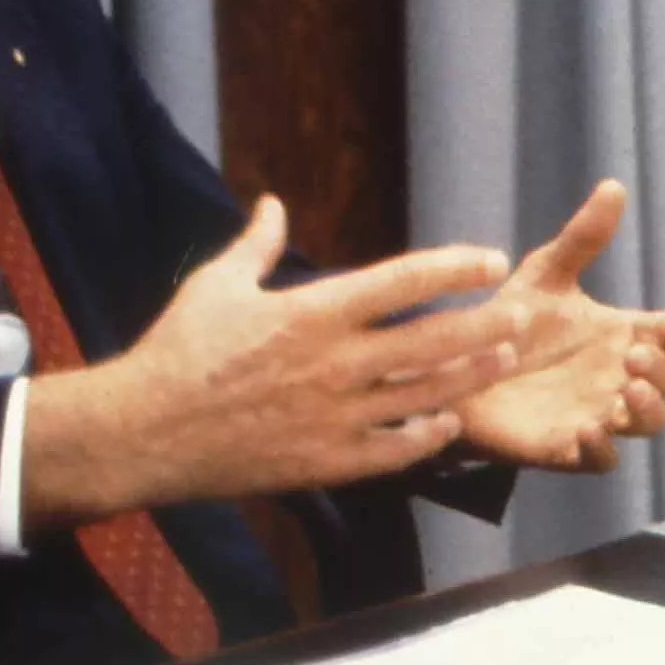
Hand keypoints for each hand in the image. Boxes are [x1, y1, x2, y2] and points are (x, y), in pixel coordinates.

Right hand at [23, 198, 523, 525]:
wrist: (143, 433)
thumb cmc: (178, 351)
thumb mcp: (215, 285)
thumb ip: (256, 244)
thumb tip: (271, 202)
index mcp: (314, 312)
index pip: (404, 280)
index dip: (455, 267)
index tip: (491, 260)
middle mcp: (336, 363)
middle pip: (434, 341)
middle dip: (486, 326)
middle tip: (522, 315)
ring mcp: (335, 416)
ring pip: (426, 395)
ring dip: (472, 376)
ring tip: (503, 360)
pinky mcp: (326, 462)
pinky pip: (394, 450)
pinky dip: (428, 436)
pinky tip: (448, 423)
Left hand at [453, 180, 664, 472]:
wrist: (453, 369)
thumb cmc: (508, 321)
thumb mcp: (545, 274)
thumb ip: (583, 238)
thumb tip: (614, 184)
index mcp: (621, 334)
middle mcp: (617, 376)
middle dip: (663, 370)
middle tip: (630, 356)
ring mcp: (598, 413)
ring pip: (649, 423)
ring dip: (647, 409)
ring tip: (625, 393)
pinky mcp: (568, 446)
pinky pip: (603, 459)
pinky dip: (604, 449)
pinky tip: (587, 429)